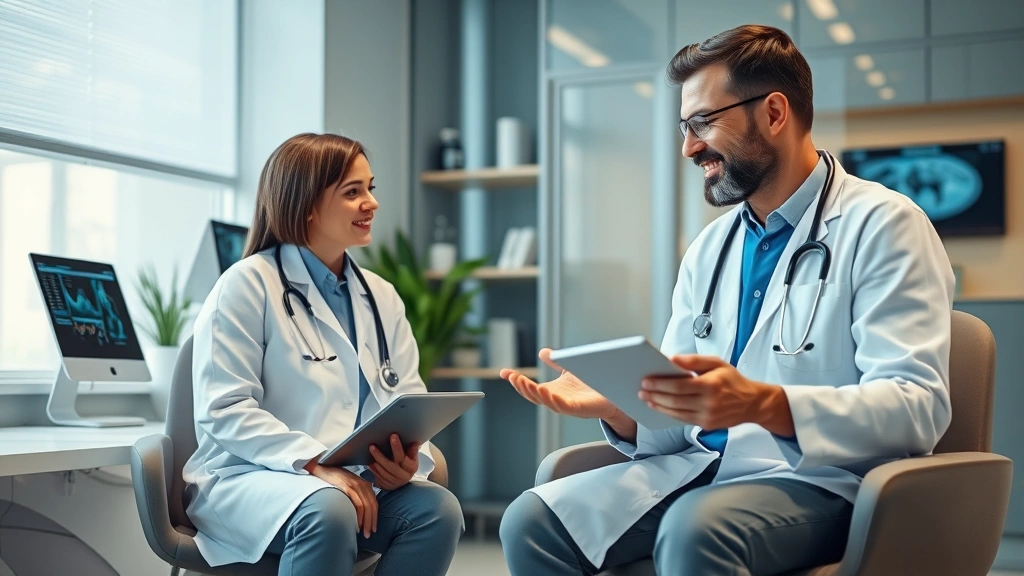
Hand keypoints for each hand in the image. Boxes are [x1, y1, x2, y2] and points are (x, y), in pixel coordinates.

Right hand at [305, 463, 377, 537]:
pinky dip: (359, 515)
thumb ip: (356, 495)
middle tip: (369, 534)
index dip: (374, 517)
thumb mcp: (348, 486)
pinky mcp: (348, 487)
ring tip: (363, 532)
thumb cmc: (334, 479)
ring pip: (366, 506)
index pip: (374, 503)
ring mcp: (355, 485)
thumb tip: (359, 512)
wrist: (322, 469)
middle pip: (372, 506)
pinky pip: (358, 503)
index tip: (373, 528)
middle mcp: (362, 484)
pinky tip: (356, 524)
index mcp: (364, 484)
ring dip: (366, 521)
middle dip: (371, 522)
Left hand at [368, 434, 420, 490]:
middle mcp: (402, 475)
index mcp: (411, 467)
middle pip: (390, 465)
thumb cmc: (408, 465)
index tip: (393, 435)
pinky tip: (369, 461)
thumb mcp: (413, 458)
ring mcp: (393, 481)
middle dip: (380, 455)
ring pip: (382, 471)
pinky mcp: (386, 484)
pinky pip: (378, 476)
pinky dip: (373, 468)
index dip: (397, 447)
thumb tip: (415, 443)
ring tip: (371, 450)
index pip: (403, 456)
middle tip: (372, 446)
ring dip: (376, 461)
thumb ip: (412, 451)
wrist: (402, 480)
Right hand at [502, 349, 636, 441]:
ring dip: (534, 393)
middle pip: (534, 395)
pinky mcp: (578, 409)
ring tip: (525, 383)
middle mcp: (557, 399)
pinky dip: (552, 400)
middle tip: (514, 377)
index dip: (516, 381)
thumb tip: (542, 352)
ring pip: (545, 401)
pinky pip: (562, 406)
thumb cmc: (592, 383)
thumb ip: (556, 362)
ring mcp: (567, 405)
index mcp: (552, 390)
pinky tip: (546, 391)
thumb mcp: (569, 369)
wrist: (614, 394)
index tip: (504, 372)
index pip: (530, 387)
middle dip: (522, 387)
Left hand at [638, 355, 793, 435]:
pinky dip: (669, 413)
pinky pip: (683, 420)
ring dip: (659, 406)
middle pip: (674, 400)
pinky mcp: (707, 425)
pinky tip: (660, 407)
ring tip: (647, 399)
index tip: (646, 381)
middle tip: (642, 390)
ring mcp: (708, 417)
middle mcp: (709, 403)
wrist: (752, 403)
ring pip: (676, 413)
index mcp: (711, 385)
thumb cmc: (733, 380)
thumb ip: (694, 360)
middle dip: (655, 395)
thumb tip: (672, 359)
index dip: (660, 384)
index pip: (679, 386)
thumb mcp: (717, 363)